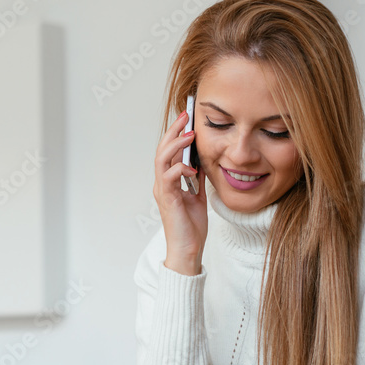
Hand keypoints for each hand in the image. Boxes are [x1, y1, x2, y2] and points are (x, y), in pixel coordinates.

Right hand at [154, 109, 206, 275]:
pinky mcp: (168, 199)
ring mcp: (163, 191)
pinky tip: (192, 167)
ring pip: (161, 160)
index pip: (169, 151)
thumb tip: (202, 160)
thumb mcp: (198, 195)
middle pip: (162, 150)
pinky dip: (180, 168)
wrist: (188, 250)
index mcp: (168, 182)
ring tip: (190, 134)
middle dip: (174, 131)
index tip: (188, 119)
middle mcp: (162, 183)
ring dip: (175, 144)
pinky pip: (169, 178)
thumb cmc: (191, 227)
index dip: (176, 134)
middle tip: (186, 115)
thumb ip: (197, 178)